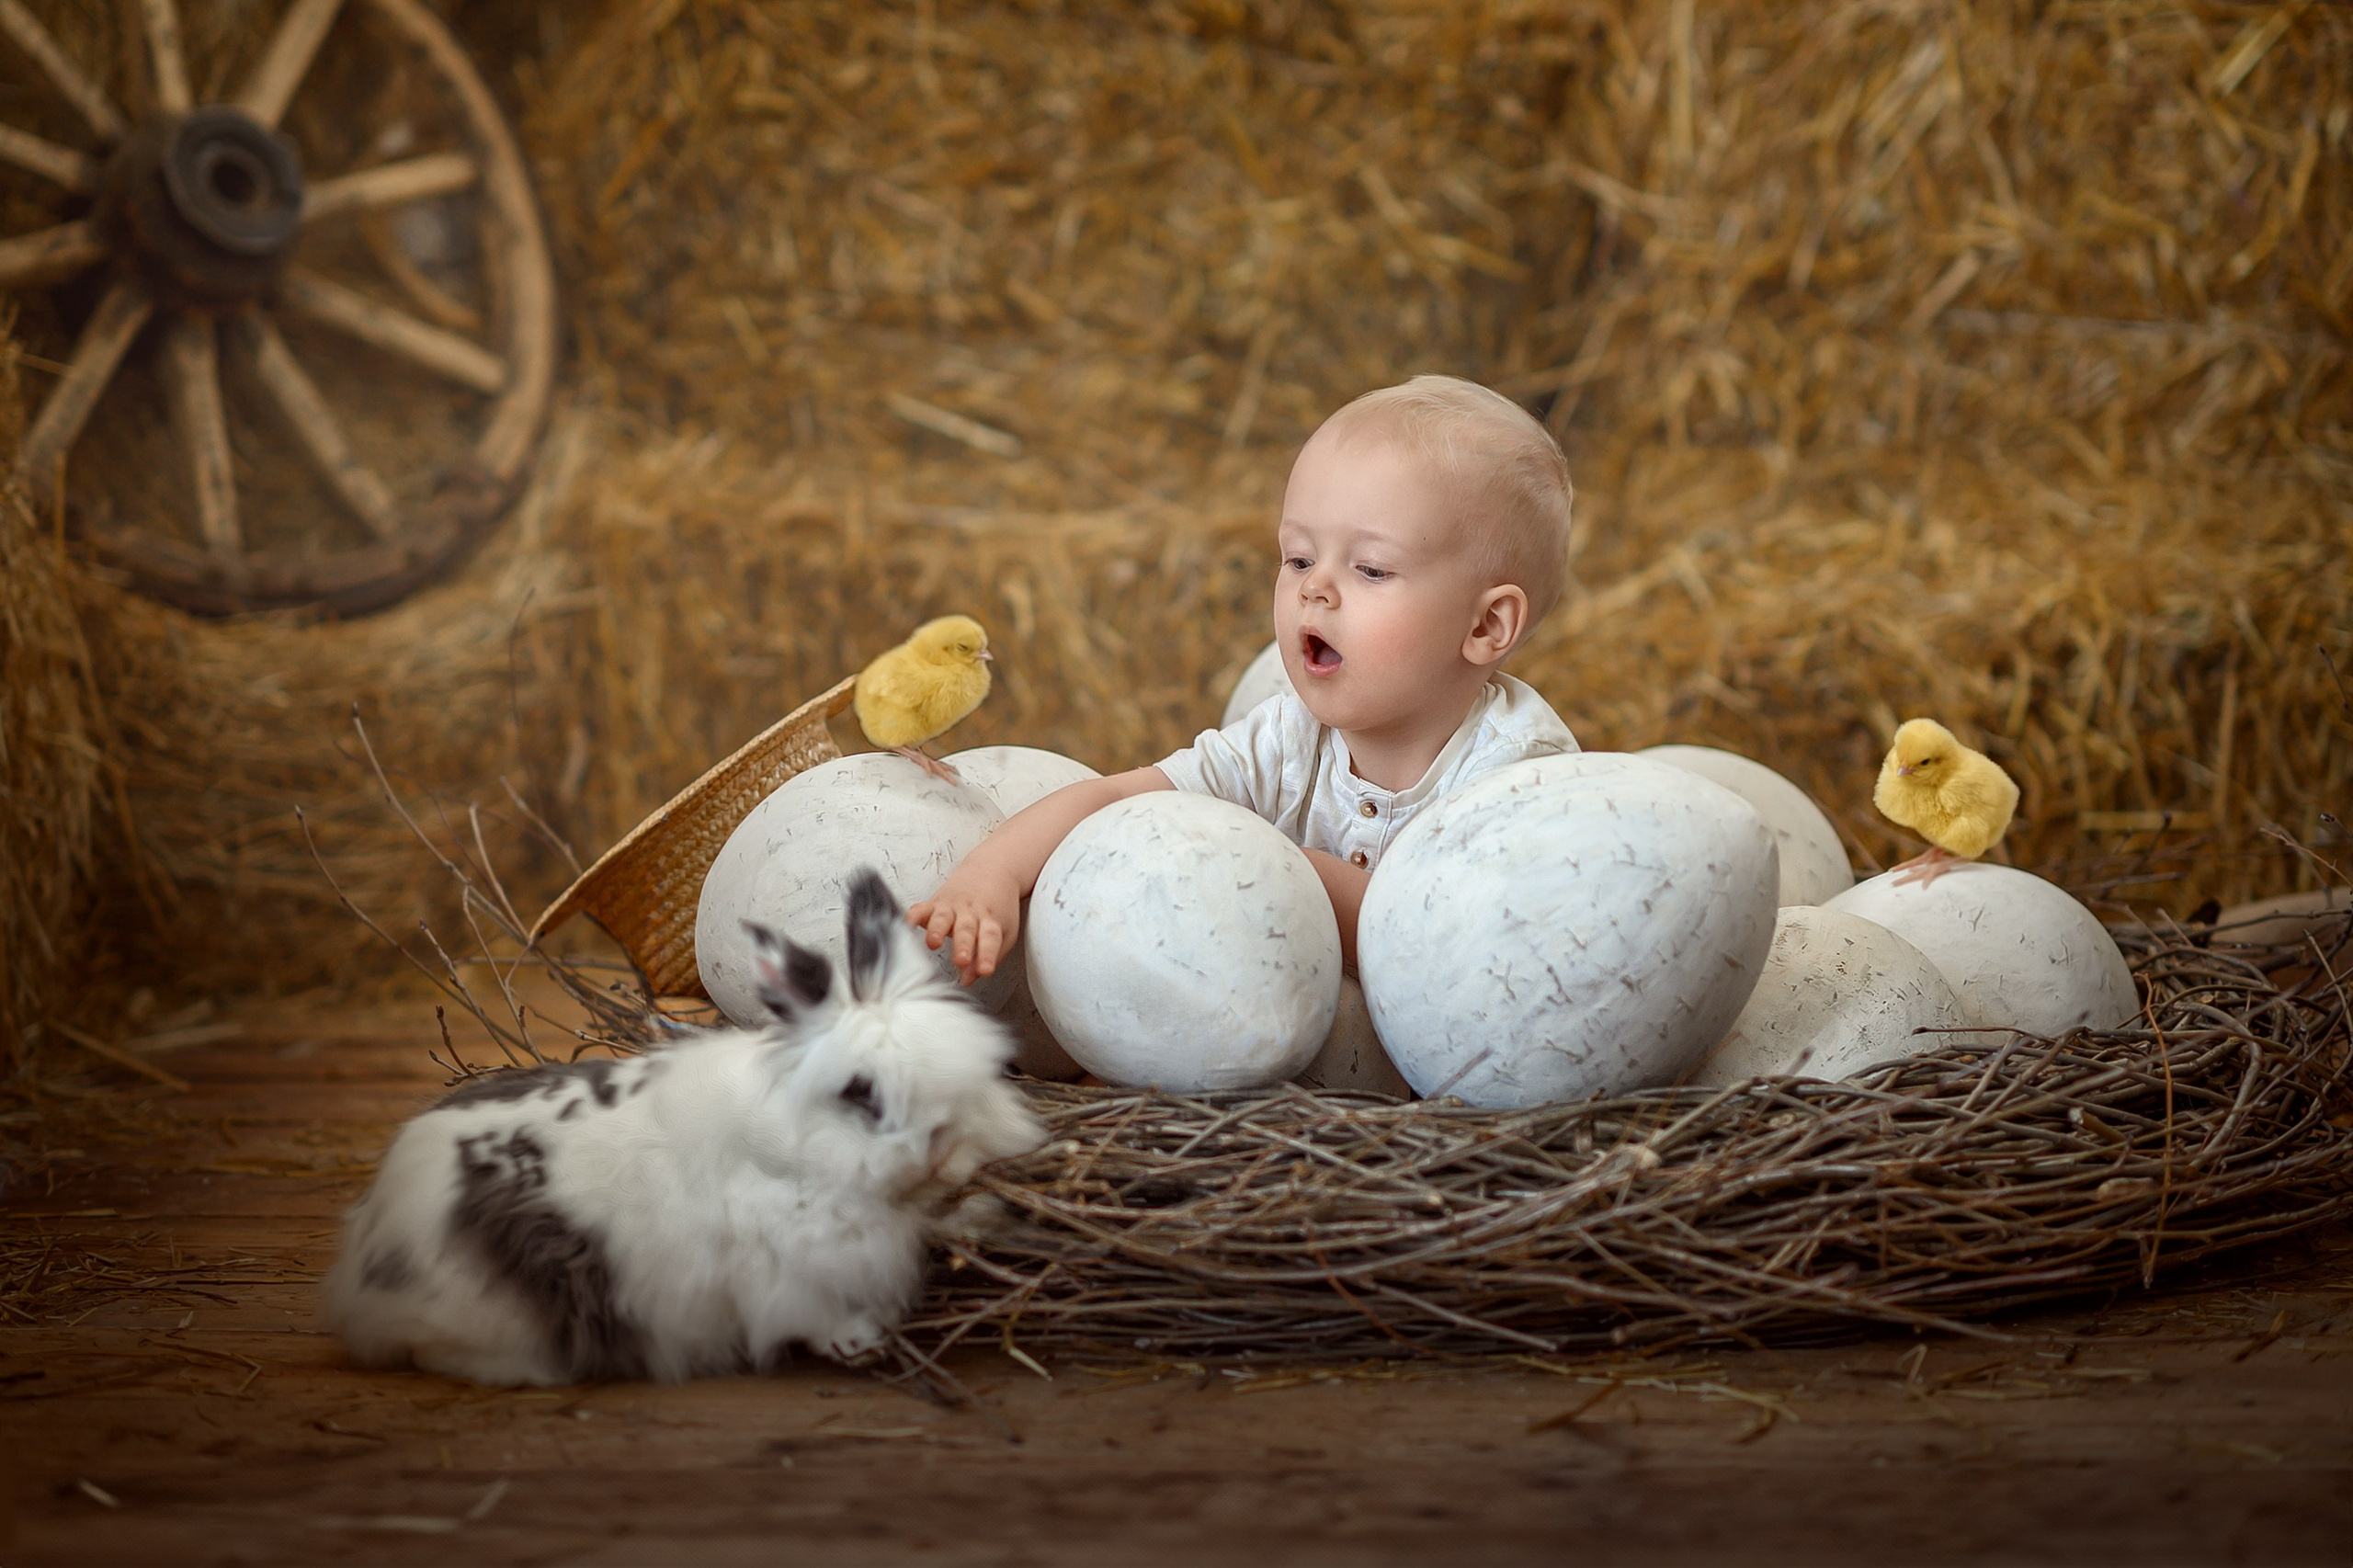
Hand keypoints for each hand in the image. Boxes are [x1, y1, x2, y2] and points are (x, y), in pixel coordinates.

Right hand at [908, 863, 1023, 985]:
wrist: (993, 868)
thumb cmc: (998, 907)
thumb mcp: (1004, 932)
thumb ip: (988, 957)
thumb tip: (967, 980)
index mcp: (991, 921)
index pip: (991, 939)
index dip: (988, 955)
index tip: (985, 970)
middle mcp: (971, 912)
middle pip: (967, 930)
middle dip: (962, 946)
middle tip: (960, 960)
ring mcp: (952, 905)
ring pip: (943, 917)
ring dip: (937, 930)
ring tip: (933, 943)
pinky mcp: (936, 901)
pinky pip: (921, 908)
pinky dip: (912, 916)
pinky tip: (906, 926)